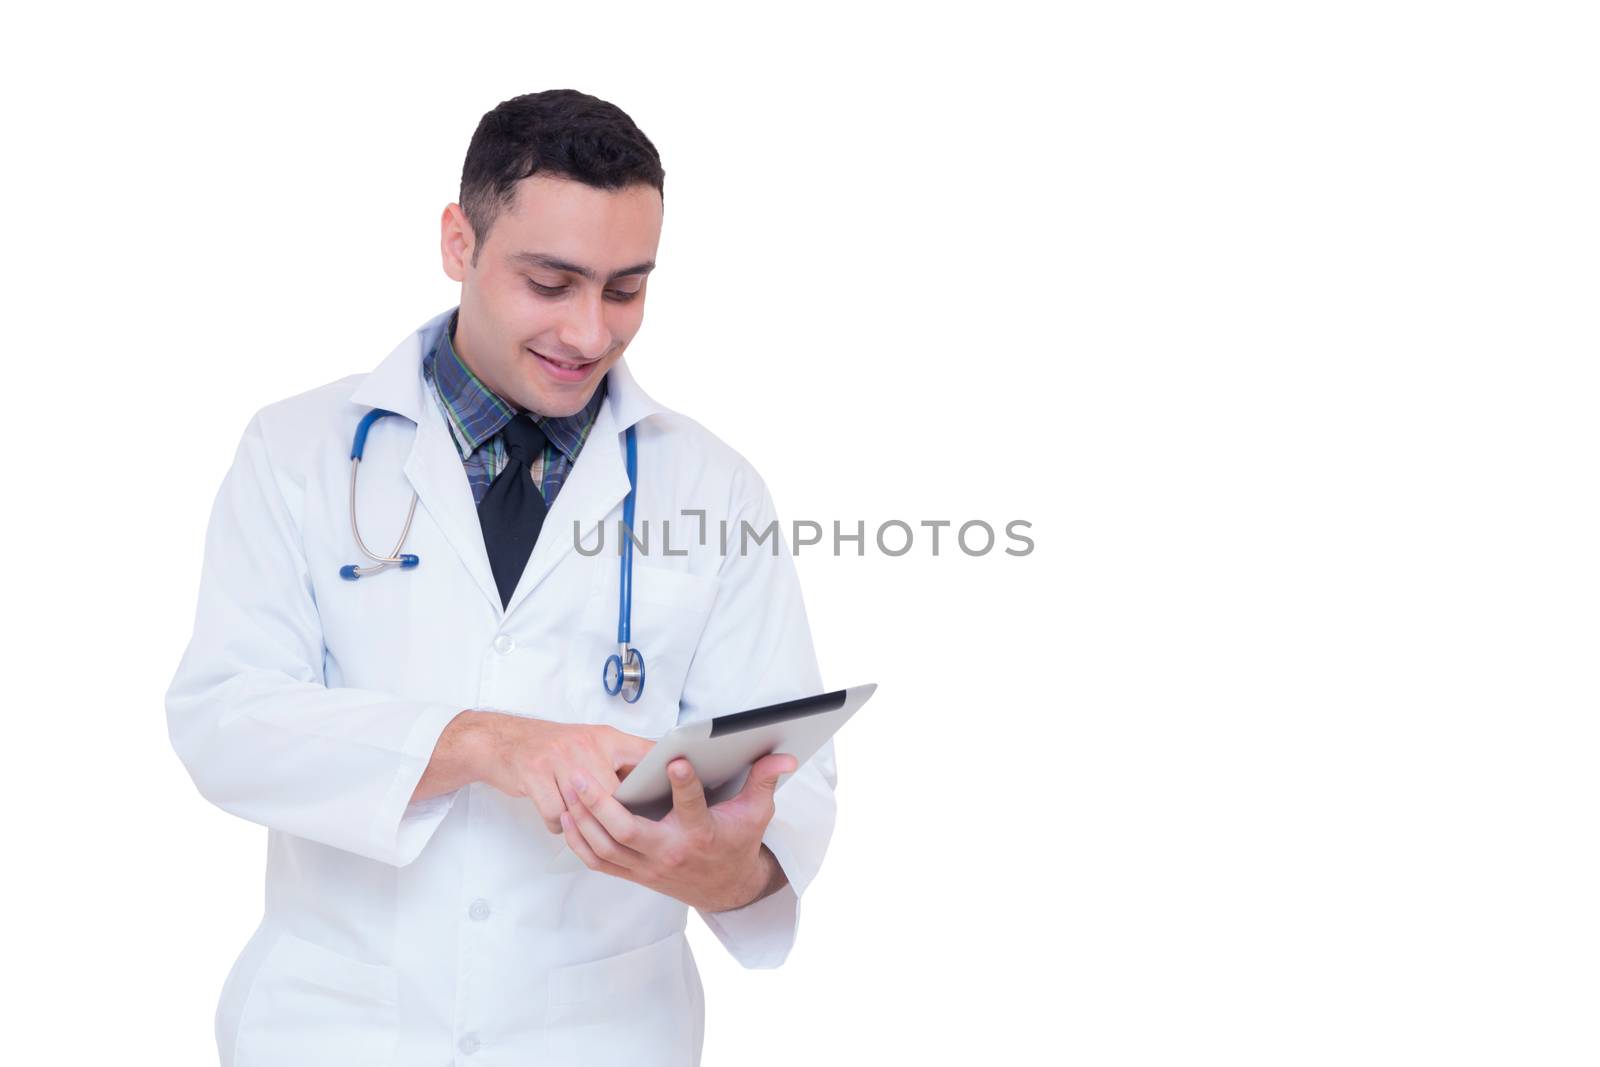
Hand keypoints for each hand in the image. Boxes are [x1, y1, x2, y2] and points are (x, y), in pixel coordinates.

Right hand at [467, 712, 655, 833]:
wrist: (503, 741)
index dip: (664, 774)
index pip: (646, 753)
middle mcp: (585, 745)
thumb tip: (659, 784)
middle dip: (615, 816)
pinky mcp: (535, 774)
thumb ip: (622, 760)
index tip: (677, 795)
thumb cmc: (552, 747)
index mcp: (606, 738)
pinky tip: (556, 815)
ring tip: (580, 820)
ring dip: (581, 822)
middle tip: (618, 829)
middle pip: (615, 794)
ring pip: (583, 808)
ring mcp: (559, 759)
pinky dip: (557, 824)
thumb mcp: (592, 742)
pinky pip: (556, 815)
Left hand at [559, 753, 797, 911]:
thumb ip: (764, 780)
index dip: (685, 785)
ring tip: (568, 789)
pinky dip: (578, 842)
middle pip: (627, 832)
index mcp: (701, 835)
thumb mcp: (756, 813)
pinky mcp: (634, 875)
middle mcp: (670, 853)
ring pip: (605, 847)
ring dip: (582, 820)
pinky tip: (566, 817)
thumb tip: (785, 756)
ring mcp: (648, 868)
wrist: (725, 888)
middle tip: (580, 775)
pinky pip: (598, 862)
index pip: (692, 808)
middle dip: (600, 804)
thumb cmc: (737, 842)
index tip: (676, 761)